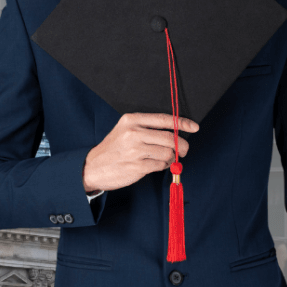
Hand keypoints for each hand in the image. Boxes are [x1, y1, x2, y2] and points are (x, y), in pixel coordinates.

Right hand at [83, 113, 199, 192]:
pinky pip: (161, 165)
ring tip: (162, 159)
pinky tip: (156, 165)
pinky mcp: (138, 166)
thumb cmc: (112, 149)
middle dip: (182, 146)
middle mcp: (133, 133)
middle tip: (182, 151)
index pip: (164, 119)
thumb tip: (176, 133)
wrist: (92, 167)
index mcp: (131, 120)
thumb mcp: (125, 130)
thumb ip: (147, 129)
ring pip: (168, 153)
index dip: (182, 123)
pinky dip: (163, 166)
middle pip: (171, 137)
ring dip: (171, 158)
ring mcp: (135, 150)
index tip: (194, 127)